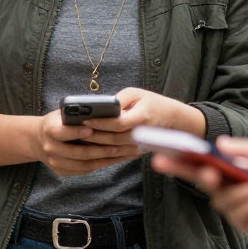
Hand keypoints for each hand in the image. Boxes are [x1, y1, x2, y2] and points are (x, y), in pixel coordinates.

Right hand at [32, 110, 141, 175]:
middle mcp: (50, 148)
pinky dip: (100, 165)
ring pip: (83, 164)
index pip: (62, 132)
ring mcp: (55, 162)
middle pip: (77, 152)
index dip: (77, 132)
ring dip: (104, 160)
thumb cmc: (58, 122)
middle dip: (100, 149)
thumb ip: (77, 113)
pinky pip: (84, 170)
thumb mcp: (62, 113)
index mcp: (49, 129)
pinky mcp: (61, 171)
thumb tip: (101, 111)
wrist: (39, 140)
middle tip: (119, 145)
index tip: (92, 130)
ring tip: (122, 154)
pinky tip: (114, 159)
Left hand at [82, 88, 205, 141]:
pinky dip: (102, 153)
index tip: (85, 118)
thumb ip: (118, 100)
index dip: (101, 122)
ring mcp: (140, 147)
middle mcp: (142, 134)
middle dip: (93, 136)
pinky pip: (117, 155)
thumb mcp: (136, 93)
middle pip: (113, 139)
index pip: (119, 123)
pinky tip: (89, 147)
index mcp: (142, 117)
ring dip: (95, 146)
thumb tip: (99, 108)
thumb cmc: (152, 102)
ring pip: (113, 150)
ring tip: (78, 139)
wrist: (173, 120)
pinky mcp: (136, 153)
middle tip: (74, 131)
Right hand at [151, 137, 247, 241]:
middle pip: (199, 178)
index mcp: (236, 164)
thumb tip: (216, 144)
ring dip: (240, 192)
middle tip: (173, 165)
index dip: (183, 154)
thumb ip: (244, 150)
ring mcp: (237, 204)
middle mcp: (232, 183)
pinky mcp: (246, 222)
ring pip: (220, 197)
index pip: (204, 158)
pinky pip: (235, 212)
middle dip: (183, 170)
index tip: (163, 148)